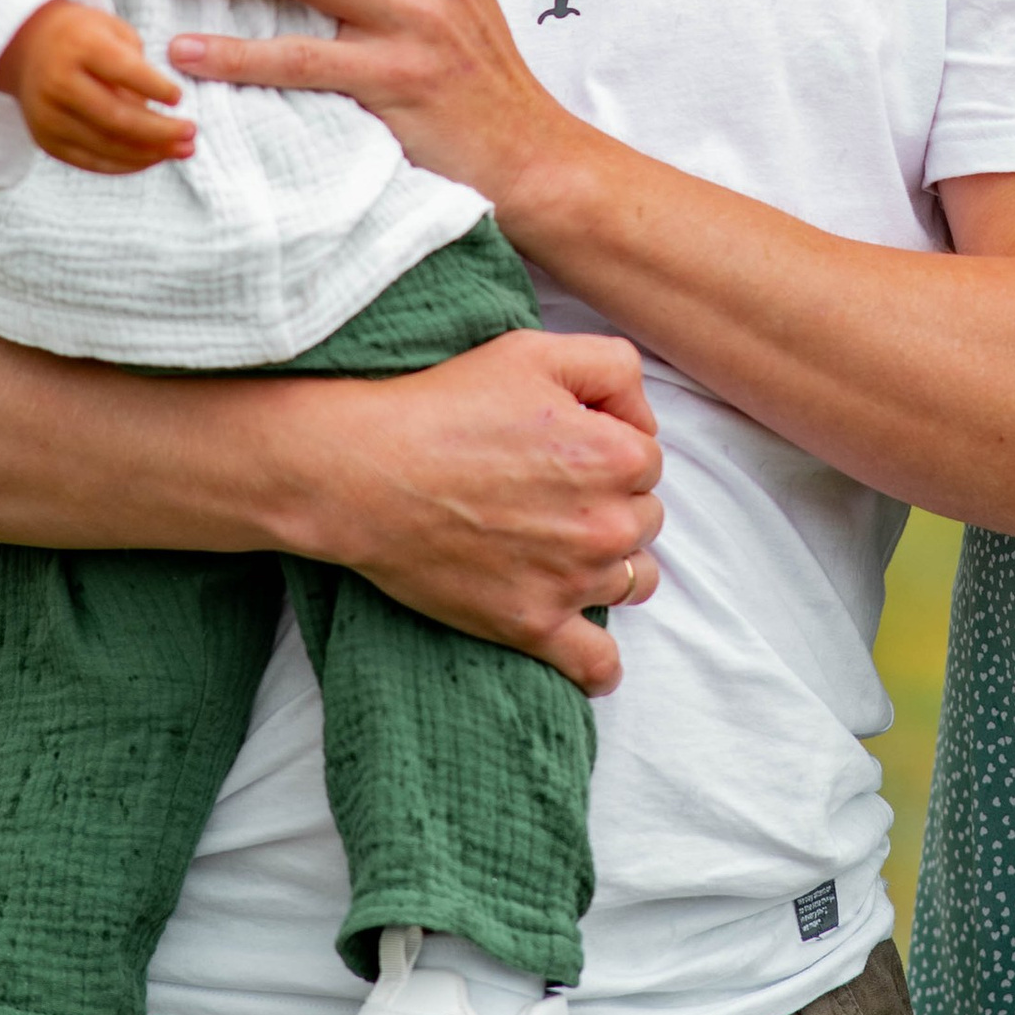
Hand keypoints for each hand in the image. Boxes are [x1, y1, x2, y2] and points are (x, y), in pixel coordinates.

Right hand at [0, 0, 194, 175]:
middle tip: (191, 133)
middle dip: (160, 131)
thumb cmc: (85, 36)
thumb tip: (161, 111)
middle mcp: (58, 82)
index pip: (122, 71)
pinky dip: (126, 164)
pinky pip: (91, 162)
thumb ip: (137, 65)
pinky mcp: (46, 140)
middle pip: (116, 117)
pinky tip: (153, 158)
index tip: (180, 97)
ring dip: (150, 153)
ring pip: (106, 145)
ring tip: (183, 150)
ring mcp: (48, 116)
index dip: (155, 87)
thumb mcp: (114, 31)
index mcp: (79, 46)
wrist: (28, 46)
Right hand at [307, 327, 664, 695]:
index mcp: (616, 454)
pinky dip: (600, 663)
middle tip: (548, 493)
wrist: (366, 471)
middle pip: (645, 519)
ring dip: (609, 565)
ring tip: (560, 548)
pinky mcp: (533, 626)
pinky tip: (581, 636)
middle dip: (610, 504)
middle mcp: (607, 521)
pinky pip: (597, 664)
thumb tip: (642, 421)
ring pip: (635, 581)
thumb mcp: (535, 350)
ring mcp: (573, 580)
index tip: (559, 448)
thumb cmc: (445, 405)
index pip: (648, 458)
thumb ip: (613, 368)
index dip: (607, 447)